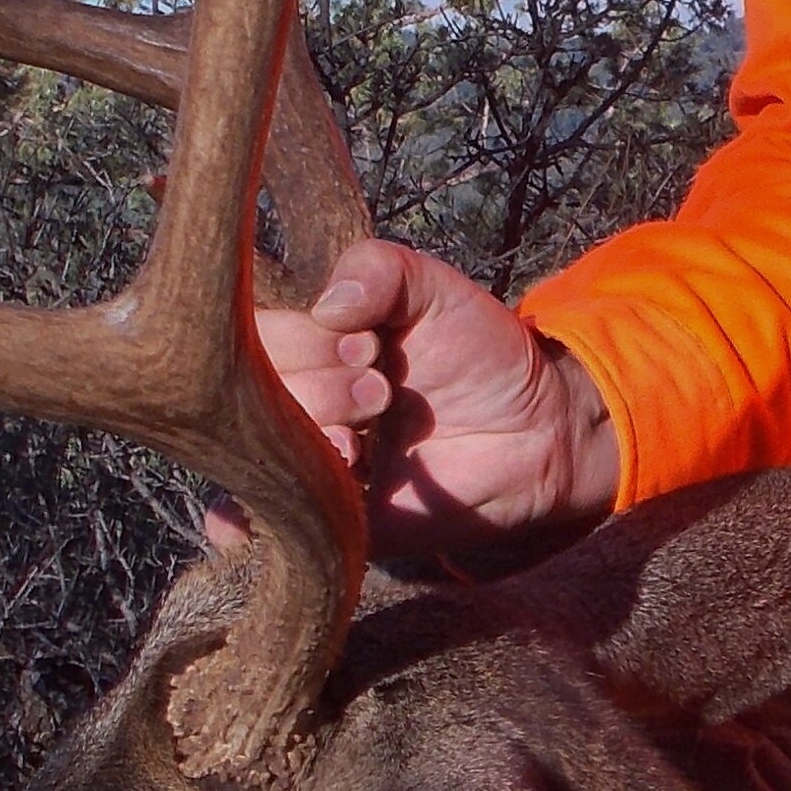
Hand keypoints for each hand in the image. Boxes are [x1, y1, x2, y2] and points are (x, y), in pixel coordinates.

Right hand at [251, 237, 621, 565]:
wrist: (536, 428)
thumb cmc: (479, 352)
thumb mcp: (433, 289)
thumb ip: (379, 270)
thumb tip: (326, 307)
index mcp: (309, 350)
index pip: (254, 342)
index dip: (299, 340)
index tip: (364, 341)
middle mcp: (300, 406)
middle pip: (255, 399)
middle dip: (316, 386)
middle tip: (380, 388)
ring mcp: (314, 464)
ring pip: (265, 455)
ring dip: (312, 434)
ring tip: (373, 420)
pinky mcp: (336, 519)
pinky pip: (276, 521)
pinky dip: (269, 506)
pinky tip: (319, 475)